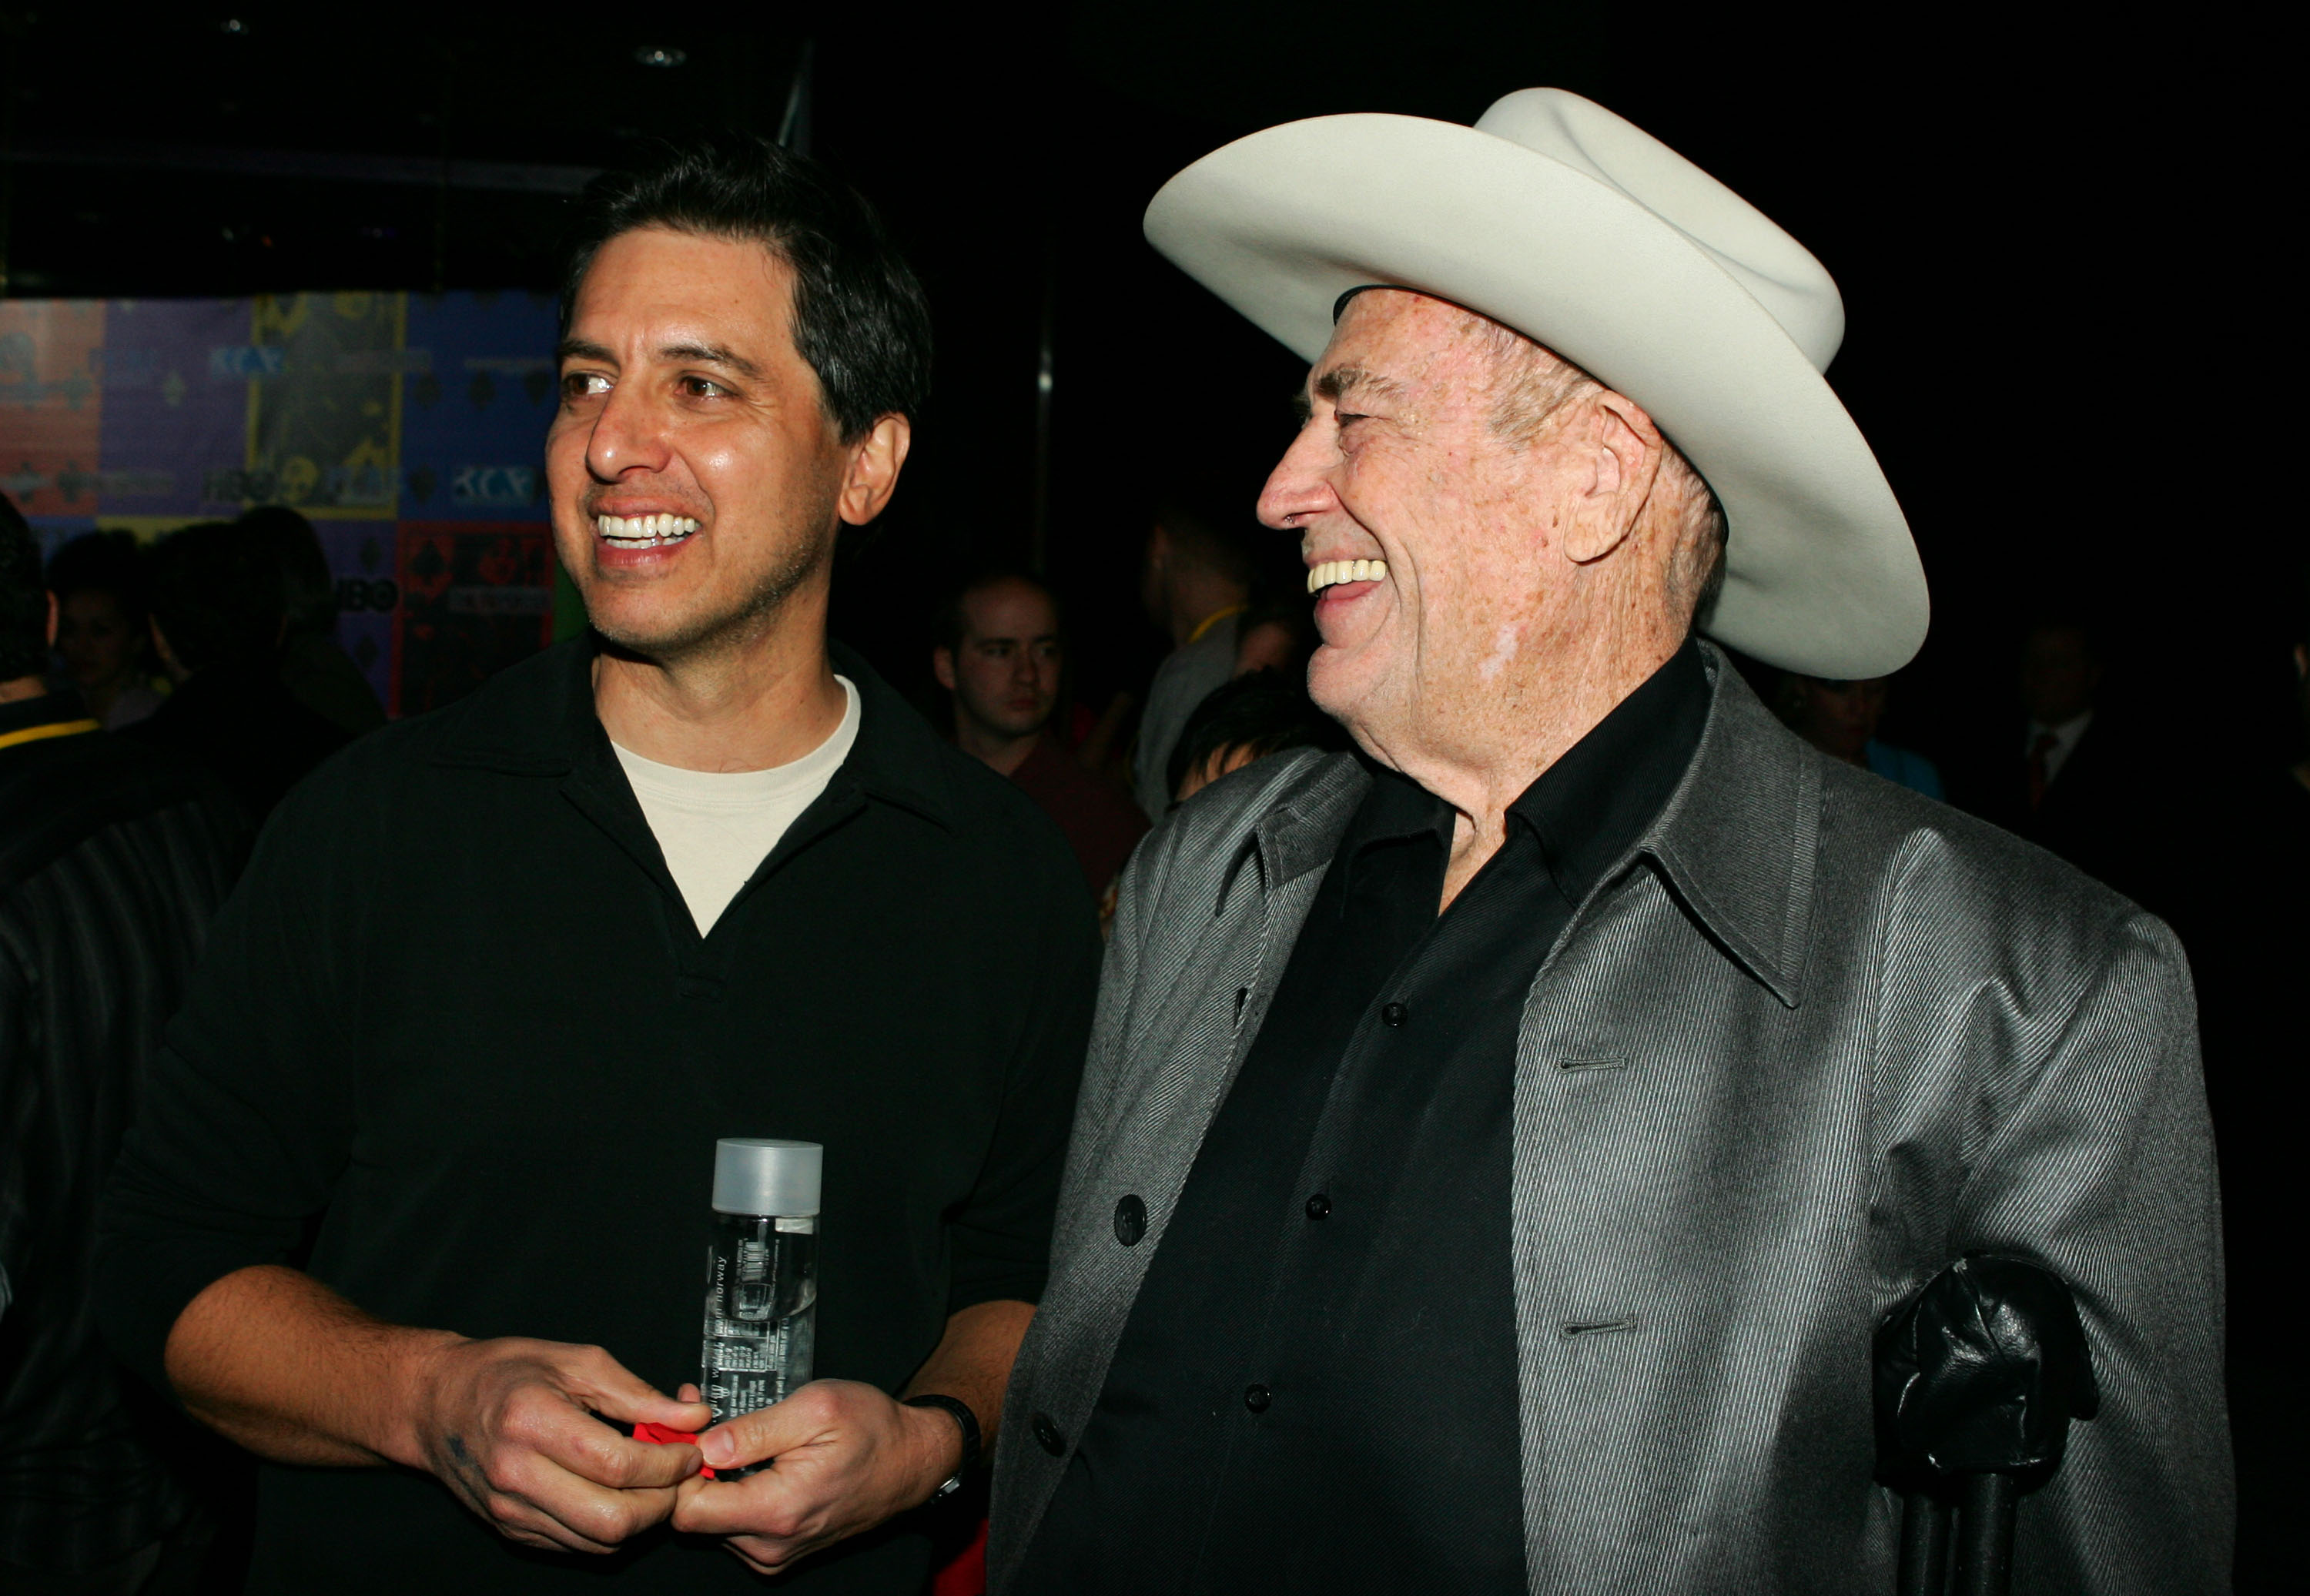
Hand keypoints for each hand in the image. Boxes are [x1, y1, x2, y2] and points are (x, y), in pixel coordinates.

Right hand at [410, 1336, 711, 1554]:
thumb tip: (691, 1418)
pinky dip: (609, 1527)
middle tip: (677, 1475)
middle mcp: (517, 1473)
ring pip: (598, 1541)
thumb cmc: (503, 1373)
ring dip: (641, 1519)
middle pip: (612, 1519)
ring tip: (653, 1484)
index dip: (668, 1464)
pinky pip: (576, 1544)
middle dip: (663, 1502)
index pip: (619, 1465)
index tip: (689, 1450)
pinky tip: (618, 1494)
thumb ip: (637, 1395)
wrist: (435, 1403)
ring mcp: (511, 1509)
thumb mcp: (576, 1362)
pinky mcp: (511, 1528)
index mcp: (533, 1422)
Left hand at [670, 1379, 960, 1575]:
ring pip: (713, 1522)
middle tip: (704, 1421)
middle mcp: (771, 1544)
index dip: (679, 1468)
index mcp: (777, 1510)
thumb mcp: (816, 1409)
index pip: (688, 1511)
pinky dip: (733, 1492)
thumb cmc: (872, 1430)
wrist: (912, 1461)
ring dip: (713, 1479)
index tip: (687, 1431)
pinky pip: (736, 1525)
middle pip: (695, 1517)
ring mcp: (776, 1552)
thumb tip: (705, 1446)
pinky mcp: (781, 1550)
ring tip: (733, 1434)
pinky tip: (749, 1458)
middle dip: (693, 1468)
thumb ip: (756, 1430)